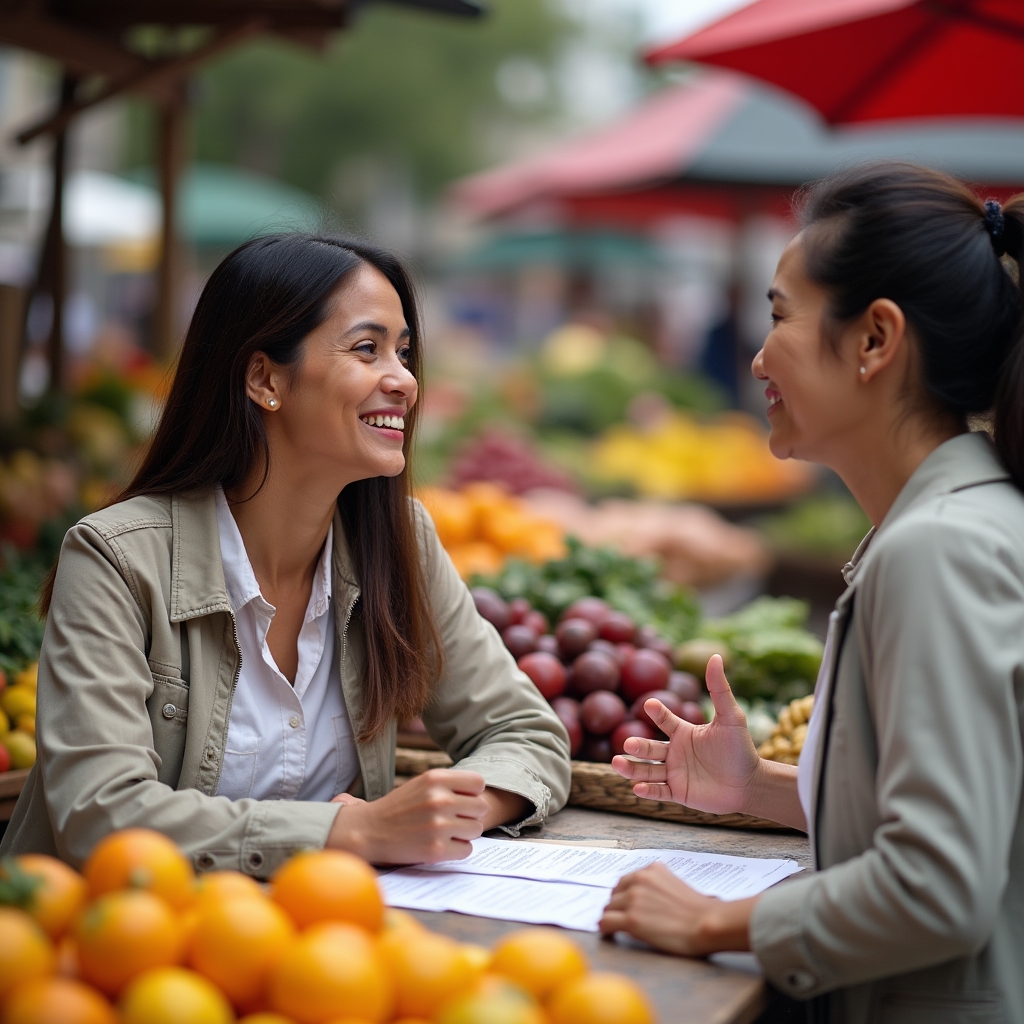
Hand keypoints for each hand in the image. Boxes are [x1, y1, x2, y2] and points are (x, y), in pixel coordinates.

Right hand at [327, 769, 487, 864]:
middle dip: (470, 814)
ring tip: (445, 831)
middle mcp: (439, 799)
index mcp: (436, 778)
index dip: (472, 793)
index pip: (478, 782)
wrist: (370, 831)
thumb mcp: (422, 783)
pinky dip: (457, 849)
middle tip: (453, 819)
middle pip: (481, 807)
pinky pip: (467, 850)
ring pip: (476, 829)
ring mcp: (438, 826)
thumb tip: (482, 793)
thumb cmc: (400, 806)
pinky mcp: (436, 850)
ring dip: (465, 833)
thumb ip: (450, 784)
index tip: (461, 800)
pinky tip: (441, 844)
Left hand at [598, 862, 754, 955]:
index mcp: (652, 870)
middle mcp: (640, 880)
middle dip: (617, 906)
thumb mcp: (675, 885)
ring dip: (611, 917)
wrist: (707, 924)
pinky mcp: (632, 920)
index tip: (624, 905)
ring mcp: (634, 899)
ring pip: (608, 907)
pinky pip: (606, 922)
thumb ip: (657, 886)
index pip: (626, 881)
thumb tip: (644, 899)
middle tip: (620, 918)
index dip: (623, 895)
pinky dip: (605, 928)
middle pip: (615, 893)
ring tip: (615, 927)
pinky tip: (609, 934)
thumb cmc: (699, 911)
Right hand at [610, 655, 760, 814]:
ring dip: (631, 768)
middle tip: (628, 743)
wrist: (751, 784)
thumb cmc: (741, 749)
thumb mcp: (731, 717)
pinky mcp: (678, 792)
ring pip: (647, 770)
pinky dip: (647, 791)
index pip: (664, 719)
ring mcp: (674, 773)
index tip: (650, 704)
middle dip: (637, 745)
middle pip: (649, 747)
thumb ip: (719, 689)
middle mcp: (674, 752)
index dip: (658, 712)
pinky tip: (637, 788)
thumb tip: (715, 656)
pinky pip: (658, 792)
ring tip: (617, 763)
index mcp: (683, 732)